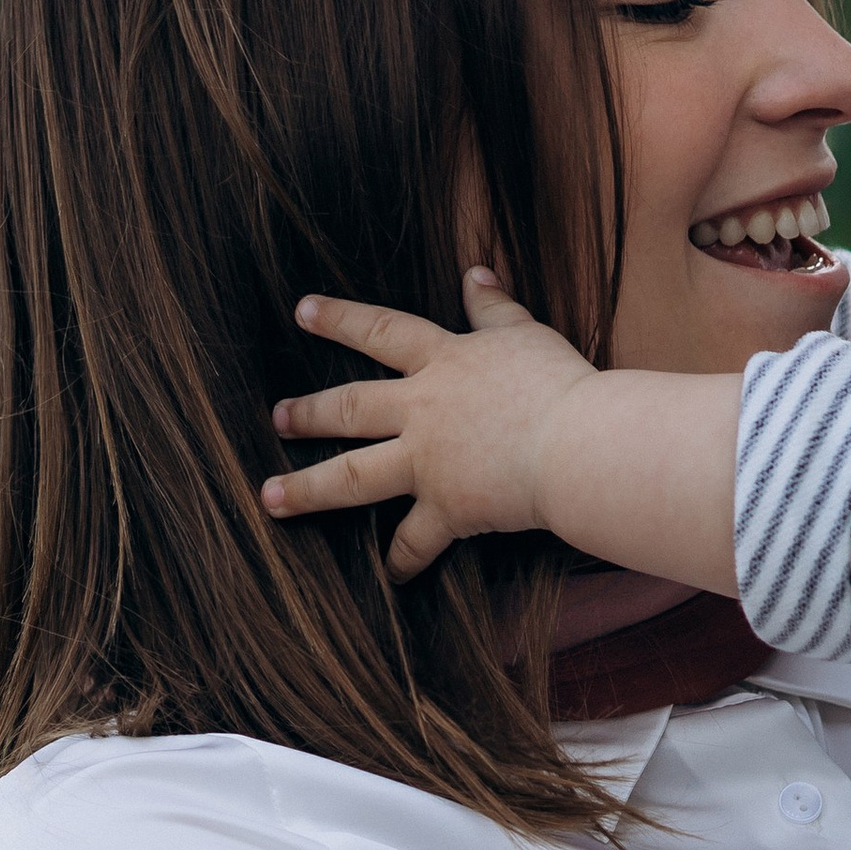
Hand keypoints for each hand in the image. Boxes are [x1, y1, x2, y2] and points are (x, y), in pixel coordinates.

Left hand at [264, 271, 595, 580]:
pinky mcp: (448, 509)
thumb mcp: (527, 333)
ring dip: (309, 489)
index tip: (302, 311)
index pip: (381, 331)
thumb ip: (495, 307)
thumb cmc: (560, 385)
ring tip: (272, 498)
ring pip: (354, 475)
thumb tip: (476, 272)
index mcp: (443, 363)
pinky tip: (388, 577)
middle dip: (308, 413)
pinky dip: (402, 561)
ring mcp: (429, 462)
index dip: (341, 320)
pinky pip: (416, 541)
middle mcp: (424, 410)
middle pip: (350, 407)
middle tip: (277, 418)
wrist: (578, 443)